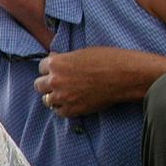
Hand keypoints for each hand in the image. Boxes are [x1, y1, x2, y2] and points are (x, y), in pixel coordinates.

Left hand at [33, 46, 165, 116]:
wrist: (126, 76)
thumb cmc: (108, 60)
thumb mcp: (83, 53)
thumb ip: (65, 59)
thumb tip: (54, 59)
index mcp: (56, 63)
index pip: (41, 67)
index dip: (50, 69)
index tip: (57, 70)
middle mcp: (55, 80)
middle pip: (39, 85)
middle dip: (48, 83)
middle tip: (59, 83)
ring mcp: (62, 97)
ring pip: (46, 100)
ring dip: (54, 96)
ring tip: (66, 94)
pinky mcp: (72, 110)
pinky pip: (59, 112)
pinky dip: (64, 108)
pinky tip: (73, 102)